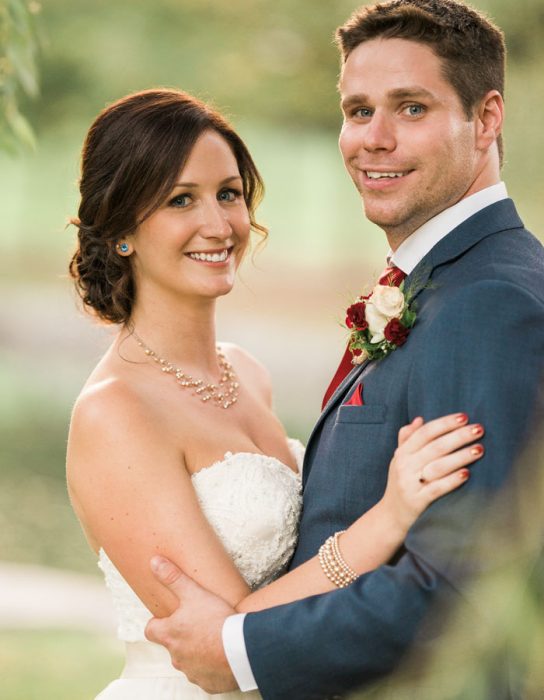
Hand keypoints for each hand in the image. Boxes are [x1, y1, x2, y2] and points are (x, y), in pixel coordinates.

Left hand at [145, 556, 238, 692]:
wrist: (240, 649)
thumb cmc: (215, 620)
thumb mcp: (194, 593)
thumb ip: (173, 578)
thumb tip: (154, 562)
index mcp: (170, 635)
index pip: (150, 630)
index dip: (157, 622)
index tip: (167, 617)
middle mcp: (176, 656)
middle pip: (172, 646)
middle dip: (181, 637)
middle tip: (197, 625)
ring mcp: (192, 672)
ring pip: (188, 661)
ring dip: (197, 652)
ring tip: (213, 639)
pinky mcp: (208, 684)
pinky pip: (206, 675)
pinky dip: (211, 666)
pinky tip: (223, 655)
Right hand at [382, 413, 483, 534]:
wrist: (390, 516)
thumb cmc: (400, 483)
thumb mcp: (399, 460)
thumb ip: (407, 439)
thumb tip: (419, 419)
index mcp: (402, 453)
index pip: (424, 433)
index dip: (445, 423)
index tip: (464, 417)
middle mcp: (404, 466)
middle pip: (435, 447)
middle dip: (459, 436)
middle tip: (479, 429)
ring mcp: (410, 484)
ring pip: (438, 466)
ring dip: (460, 456)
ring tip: (480, 449)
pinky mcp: (417, 501)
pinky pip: (437, 488)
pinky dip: (453, 480)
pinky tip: (467, 473)